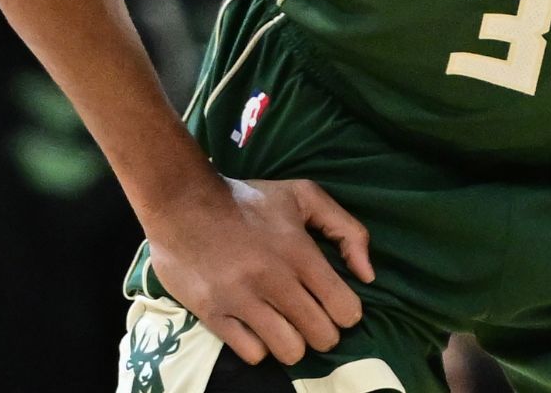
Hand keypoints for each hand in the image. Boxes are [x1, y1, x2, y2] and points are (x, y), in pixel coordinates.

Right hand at [146, 177, 374, 365]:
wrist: (182, 202)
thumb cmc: (248, 200)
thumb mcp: (304, 196)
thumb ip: (347, 229)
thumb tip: (368, 275)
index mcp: (300, 252)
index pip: (345, 309)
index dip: (346, 313)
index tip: (335, 306)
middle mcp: (275, 280)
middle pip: (322, 336)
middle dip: (323, 332)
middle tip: (310, 318)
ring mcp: (242, 300)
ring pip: (290, 351)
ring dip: (293, 343)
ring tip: (285, 327)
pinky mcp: (214, 314)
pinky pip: (252, 354)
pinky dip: (258, 346)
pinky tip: (255, 327)